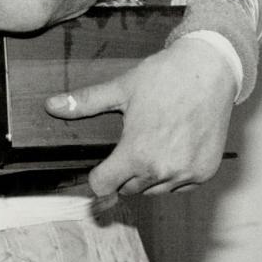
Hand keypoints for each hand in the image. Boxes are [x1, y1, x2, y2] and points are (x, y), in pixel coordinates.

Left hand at [45, 38, 235, 196]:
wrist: (210, 71)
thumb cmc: (164, 77)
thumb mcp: (121, 88)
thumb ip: (85, 103)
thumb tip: (51, 106)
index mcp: (137, 153)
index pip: (103, 186)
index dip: (97, 176)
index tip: (100, 166)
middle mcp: (162, 170)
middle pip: (128, 189)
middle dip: (123, 171)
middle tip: (131, 143)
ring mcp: (186, 174)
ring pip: (153, 190)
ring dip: (148, 175)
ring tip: (152, 143)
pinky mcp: (204, 173)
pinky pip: (178, 186)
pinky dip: (172, 175)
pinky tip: (172, 148)